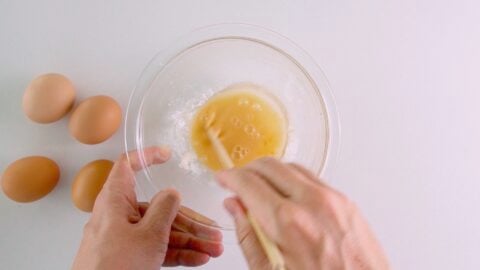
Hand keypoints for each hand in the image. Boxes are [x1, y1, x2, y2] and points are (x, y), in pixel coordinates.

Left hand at [72, 147, 222, 269]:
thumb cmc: (114, 267)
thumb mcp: (148, 235)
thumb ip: (164, 209)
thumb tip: (172, 193)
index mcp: (116, 201)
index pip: (127, 167)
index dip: (146, 156)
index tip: (166, 155)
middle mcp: (119, 216)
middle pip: (159, 209)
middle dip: (189, 220)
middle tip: (212, 230)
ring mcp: (125, 238)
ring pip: (162, 231)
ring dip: (190, 240)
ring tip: (213, 249)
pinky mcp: (129, 256)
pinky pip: (157, 248)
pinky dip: (178, 253)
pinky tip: (198, 258)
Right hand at [216, 158, 388, 269]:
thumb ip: (249, 236)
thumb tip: (235, 208)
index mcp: (288, 222)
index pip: (249, 183)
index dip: (230, 178)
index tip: (223, 178)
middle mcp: (312, 202)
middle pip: (270, 166)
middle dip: (248, 170)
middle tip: (238, 182)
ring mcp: (332, 199)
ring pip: (291, 166)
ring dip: (271, 173)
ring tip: (261, 190)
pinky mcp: (346, 201)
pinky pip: (312, 177)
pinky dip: (293, 180)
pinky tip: (287, 196)